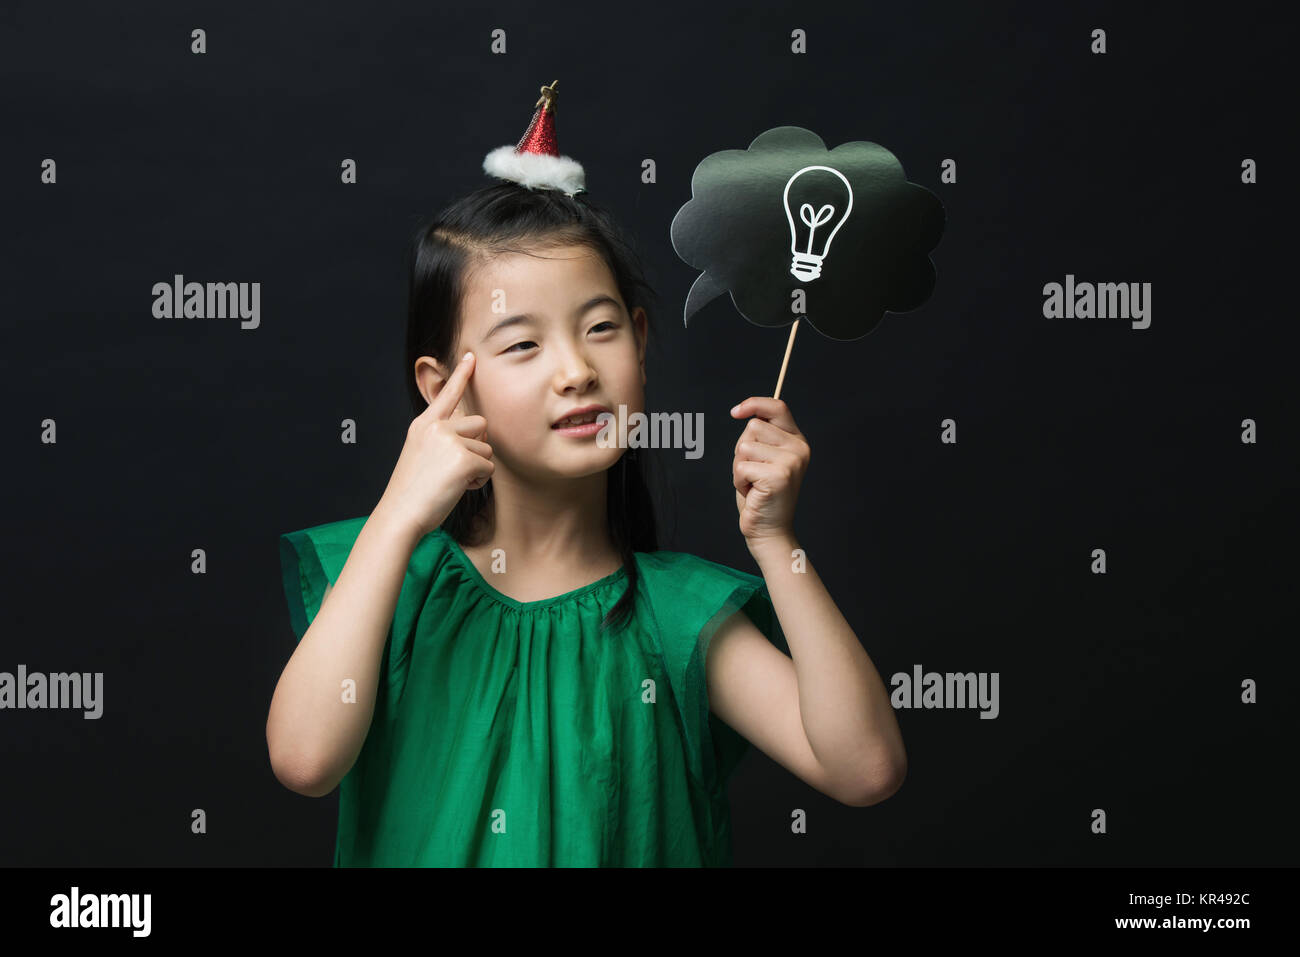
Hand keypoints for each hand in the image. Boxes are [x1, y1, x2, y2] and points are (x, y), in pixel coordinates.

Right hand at [378, 352, 493, 538]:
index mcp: (423, 425)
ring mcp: (450, 441)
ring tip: (451, 481)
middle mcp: (436, 427)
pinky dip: (478, 481)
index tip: (471, 356)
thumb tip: (473, 430)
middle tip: (453, 469)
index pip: (447, 395)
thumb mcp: (420, 454)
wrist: (401, 514)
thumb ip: (441, 438)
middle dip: (476, 446)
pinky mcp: (464, 459)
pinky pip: (488, 467)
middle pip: (480, 424)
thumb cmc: (412, 491)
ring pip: (486, 448)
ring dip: (476, 467)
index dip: (461, 374)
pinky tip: (457, 488)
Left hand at [729, 397, 807, 549]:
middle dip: (742, 449)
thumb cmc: (760, 495)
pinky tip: (753, 492)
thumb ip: (760, 436)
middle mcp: (799, 448)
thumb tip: (745, 411)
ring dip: (739, 467)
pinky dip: (739, 481)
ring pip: (745, 447)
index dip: (754, 404)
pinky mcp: (778, 476)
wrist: (769, 530)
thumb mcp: (762, 458)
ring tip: (753, 483)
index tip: (736, 412)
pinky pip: (742, 466)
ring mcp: (791, 462)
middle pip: (754, 427)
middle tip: (753, 472)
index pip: (777, 407)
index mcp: (797, 441)